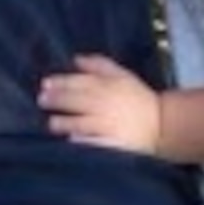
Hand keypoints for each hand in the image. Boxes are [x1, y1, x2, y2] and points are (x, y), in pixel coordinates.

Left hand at [39, 54, 161, 151]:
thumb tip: (75, 58)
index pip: (81, 82)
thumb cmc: (137, 98)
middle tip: (41, 100)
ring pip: (83, 123)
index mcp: (110, 86)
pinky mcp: (115, 145)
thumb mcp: (122, 75)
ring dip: (64, 122)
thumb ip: (99, 64)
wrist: (162, 124)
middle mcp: (109, 105)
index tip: (45, 84)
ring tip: (51, 123)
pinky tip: (72, 141)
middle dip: (57, 100)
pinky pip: (97, 144)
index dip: (61, 82)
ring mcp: (112, 126)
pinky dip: (84, 142)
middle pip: (78, 101)